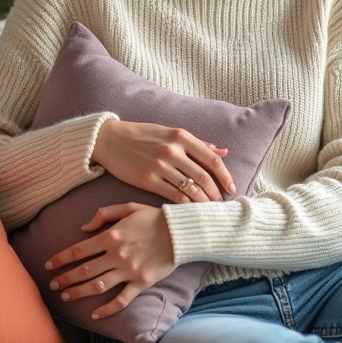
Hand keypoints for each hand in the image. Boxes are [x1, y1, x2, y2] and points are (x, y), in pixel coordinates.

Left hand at [45, 203, 177, 318]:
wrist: (181, 232)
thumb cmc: (154, 218)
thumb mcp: (128, 207)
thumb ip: (103, 214)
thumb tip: (83, 229)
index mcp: (111, 235)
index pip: (78, 250)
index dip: (61, 259)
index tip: (49, 266)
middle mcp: (117, 255)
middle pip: (84, 270)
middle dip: (65, 278)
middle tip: (53, 285)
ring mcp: (129, 271)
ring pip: (98, 286)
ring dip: (79, 292)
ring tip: (66, 296)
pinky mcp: (142, 283)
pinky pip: (121, 300)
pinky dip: (107, 309)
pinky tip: (95, 315)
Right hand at [92, 119, 234, 203]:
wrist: (109, 140)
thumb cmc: (142, 135)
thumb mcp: (170, 132)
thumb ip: (197, 143)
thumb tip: (223, 151)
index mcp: (181, 136)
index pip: (211, 159)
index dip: (225, 176)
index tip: (231, 188)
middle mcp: (172, 151)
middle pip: (203, 177)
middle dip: (216, 193)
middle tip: (222, 204)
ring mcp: (159, 166)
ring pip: (190, 189)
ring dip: (203, 202)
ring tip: (209, 209)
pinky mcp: (147, 180)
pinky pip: (172, 196)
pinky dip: (184, 204)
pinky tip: (190, 209)